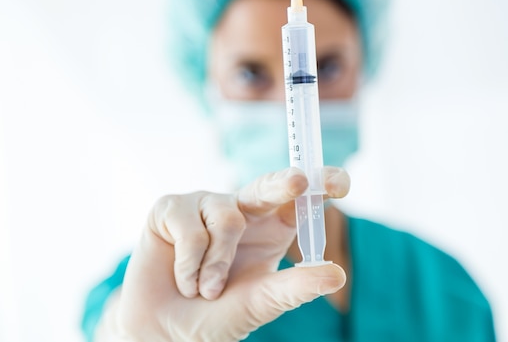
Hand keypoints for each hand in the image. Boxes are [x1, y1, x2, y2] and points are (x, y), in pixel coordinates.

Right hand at [113, 167, 348, 341]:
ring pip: (228, 219)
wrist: (165, 330)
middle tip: (297, 182)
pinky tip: (183, 277)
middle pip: (268, 186)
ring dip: (216, 266)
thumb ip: (296, 287)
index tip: (341, 184)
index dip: (321, 183)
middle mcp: (243, 209)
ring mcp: (206, 204)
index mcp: (273, 226)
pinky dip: (188, 265)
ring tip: (204, 289)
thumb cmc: (218, 314)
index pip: (302, 199)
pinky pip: (190, 229)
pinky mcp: (172, 208)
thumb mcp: (262, 302)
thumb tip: (339, 275)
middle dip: (283, 184)